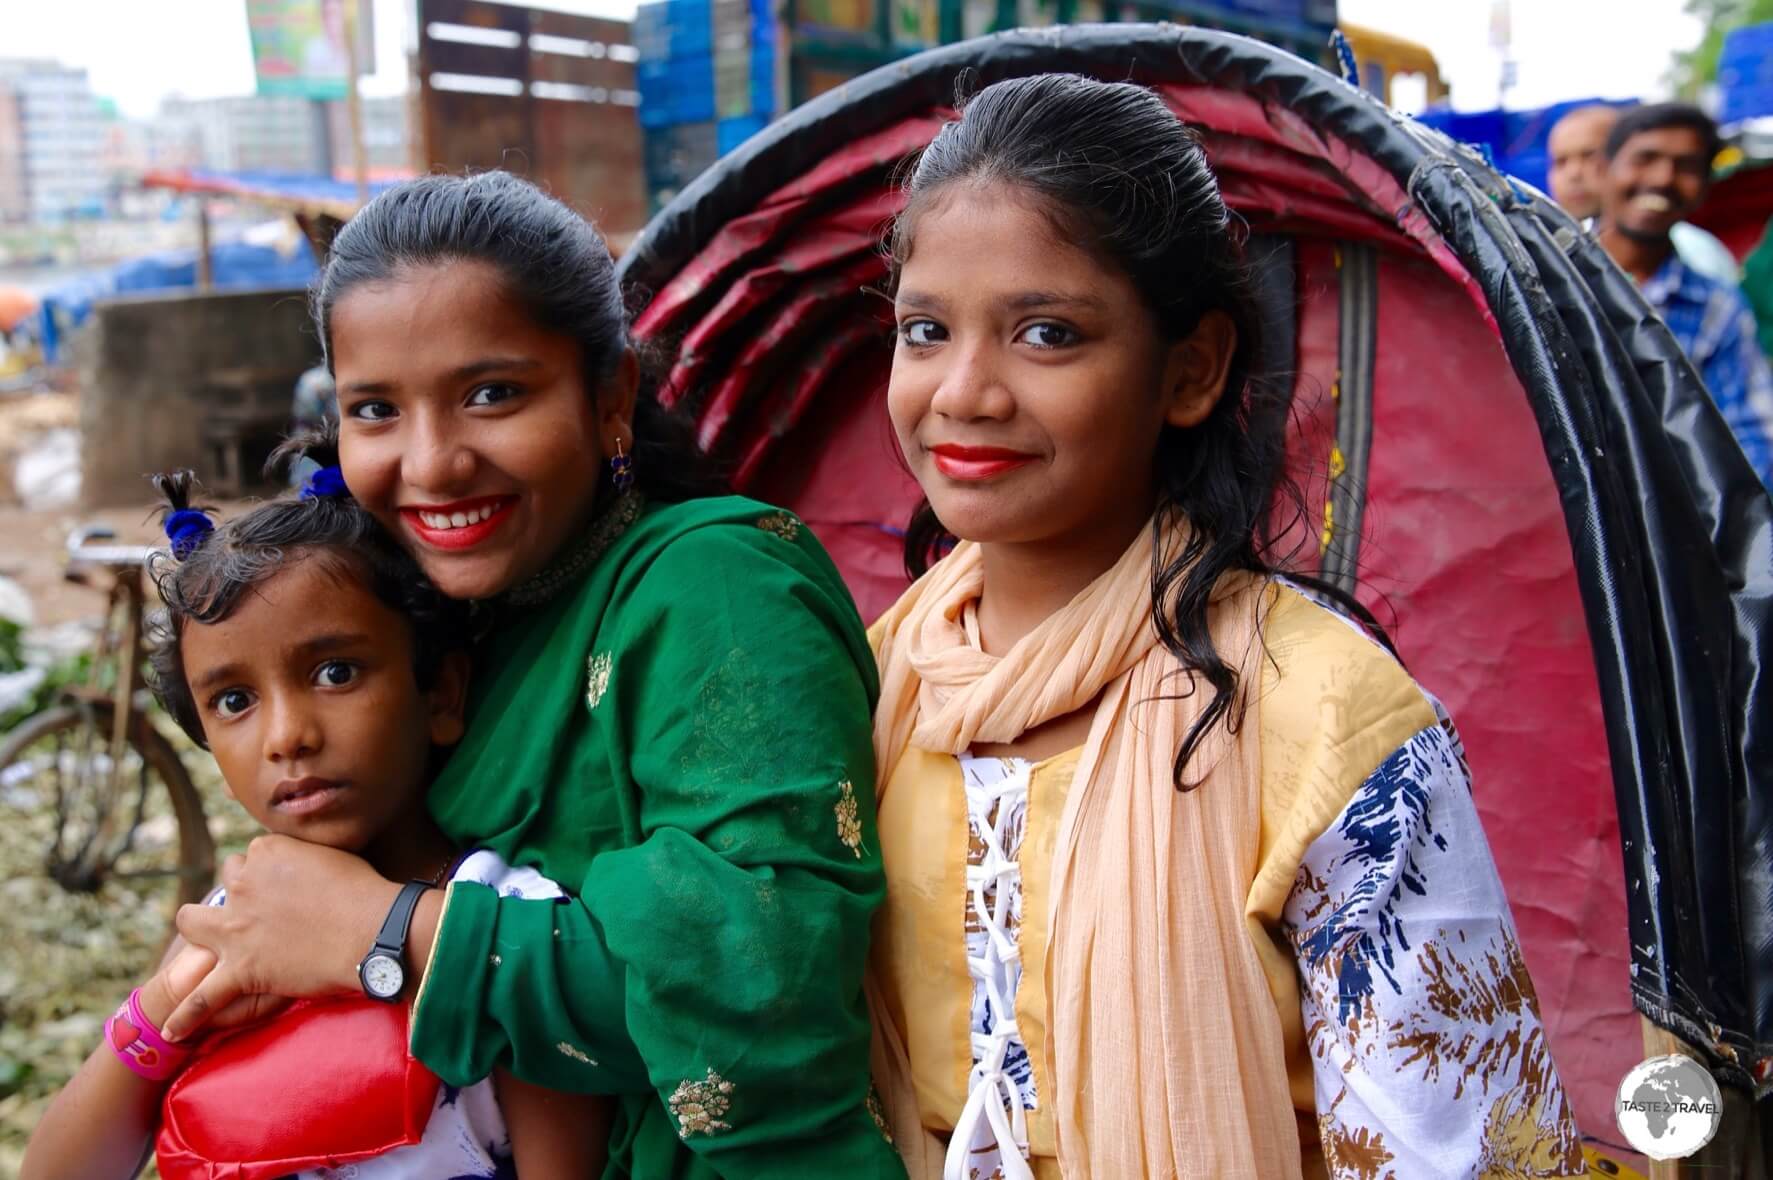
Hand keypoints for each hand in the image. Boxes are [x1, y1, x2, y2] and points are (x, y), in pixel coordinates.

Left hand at [161, 835, 399, 1041]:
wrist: (373, 932)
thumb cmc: (366, 892)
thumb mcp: (335, 855)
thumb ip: (309, 856)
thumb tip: (307, 866)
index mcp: (269, 852)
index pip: (255, 855)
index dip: (269, 871)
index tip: (285, 884)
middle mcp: (245, 884)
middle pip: (226, 879)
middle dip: (237, 889)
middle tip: (259, 907)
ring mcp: (237, 928)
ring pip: (191, 921)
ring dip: (197, 928)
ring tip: (203, 943)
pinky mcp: (242, 969)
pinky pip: (203, 997)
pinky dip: (185, 1015)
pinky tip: (170, 1030)